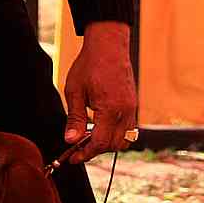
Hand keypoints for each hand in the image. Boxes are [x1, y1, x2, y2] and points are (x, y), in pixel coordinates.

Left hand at [58, 21, 137, 165]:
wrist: (108, 44)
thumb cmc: (89, 64)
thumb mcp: (74, 91)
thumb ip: (74, 118)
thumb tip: (70, 141)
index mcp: (110, 108)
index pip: (100, 142)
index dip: (86, 153)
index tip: (73, 158)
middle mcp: (125, 111)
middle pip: (114, 145)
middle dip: (96, 150)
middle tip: (78, 148)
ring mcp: (132, 108)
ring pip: (125, 140)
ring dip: (107, 144)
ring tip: (89, 138)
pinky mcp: (133, 104)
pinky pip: (129, 129)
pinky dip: (115, 134)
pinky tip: (100, 127)